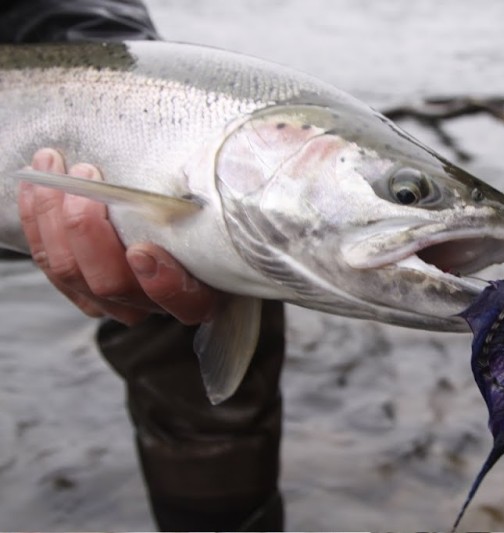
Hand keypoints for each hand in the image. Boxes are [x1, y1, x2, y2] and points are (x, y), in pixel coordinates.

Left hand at [17, 148, 217, 325]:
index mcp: (200, 293)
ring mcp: (111, 298)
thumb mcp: (222, 209)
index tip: (143, 251)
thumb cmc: (207, 212)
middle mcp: (153, 304)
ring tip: (56, 166)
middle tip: (88, 176)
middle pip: (110, 283)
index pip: (185, 301)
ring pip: (70, 272)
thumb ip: (222, 198)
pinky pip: (48, 261)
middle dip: (88, 229)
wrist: (182, 217)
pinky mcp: (79, 285)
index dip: (162, 283)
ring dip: (54, 216)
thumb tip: (247, 158)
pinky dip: (37, 220)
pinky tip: (36, 183)